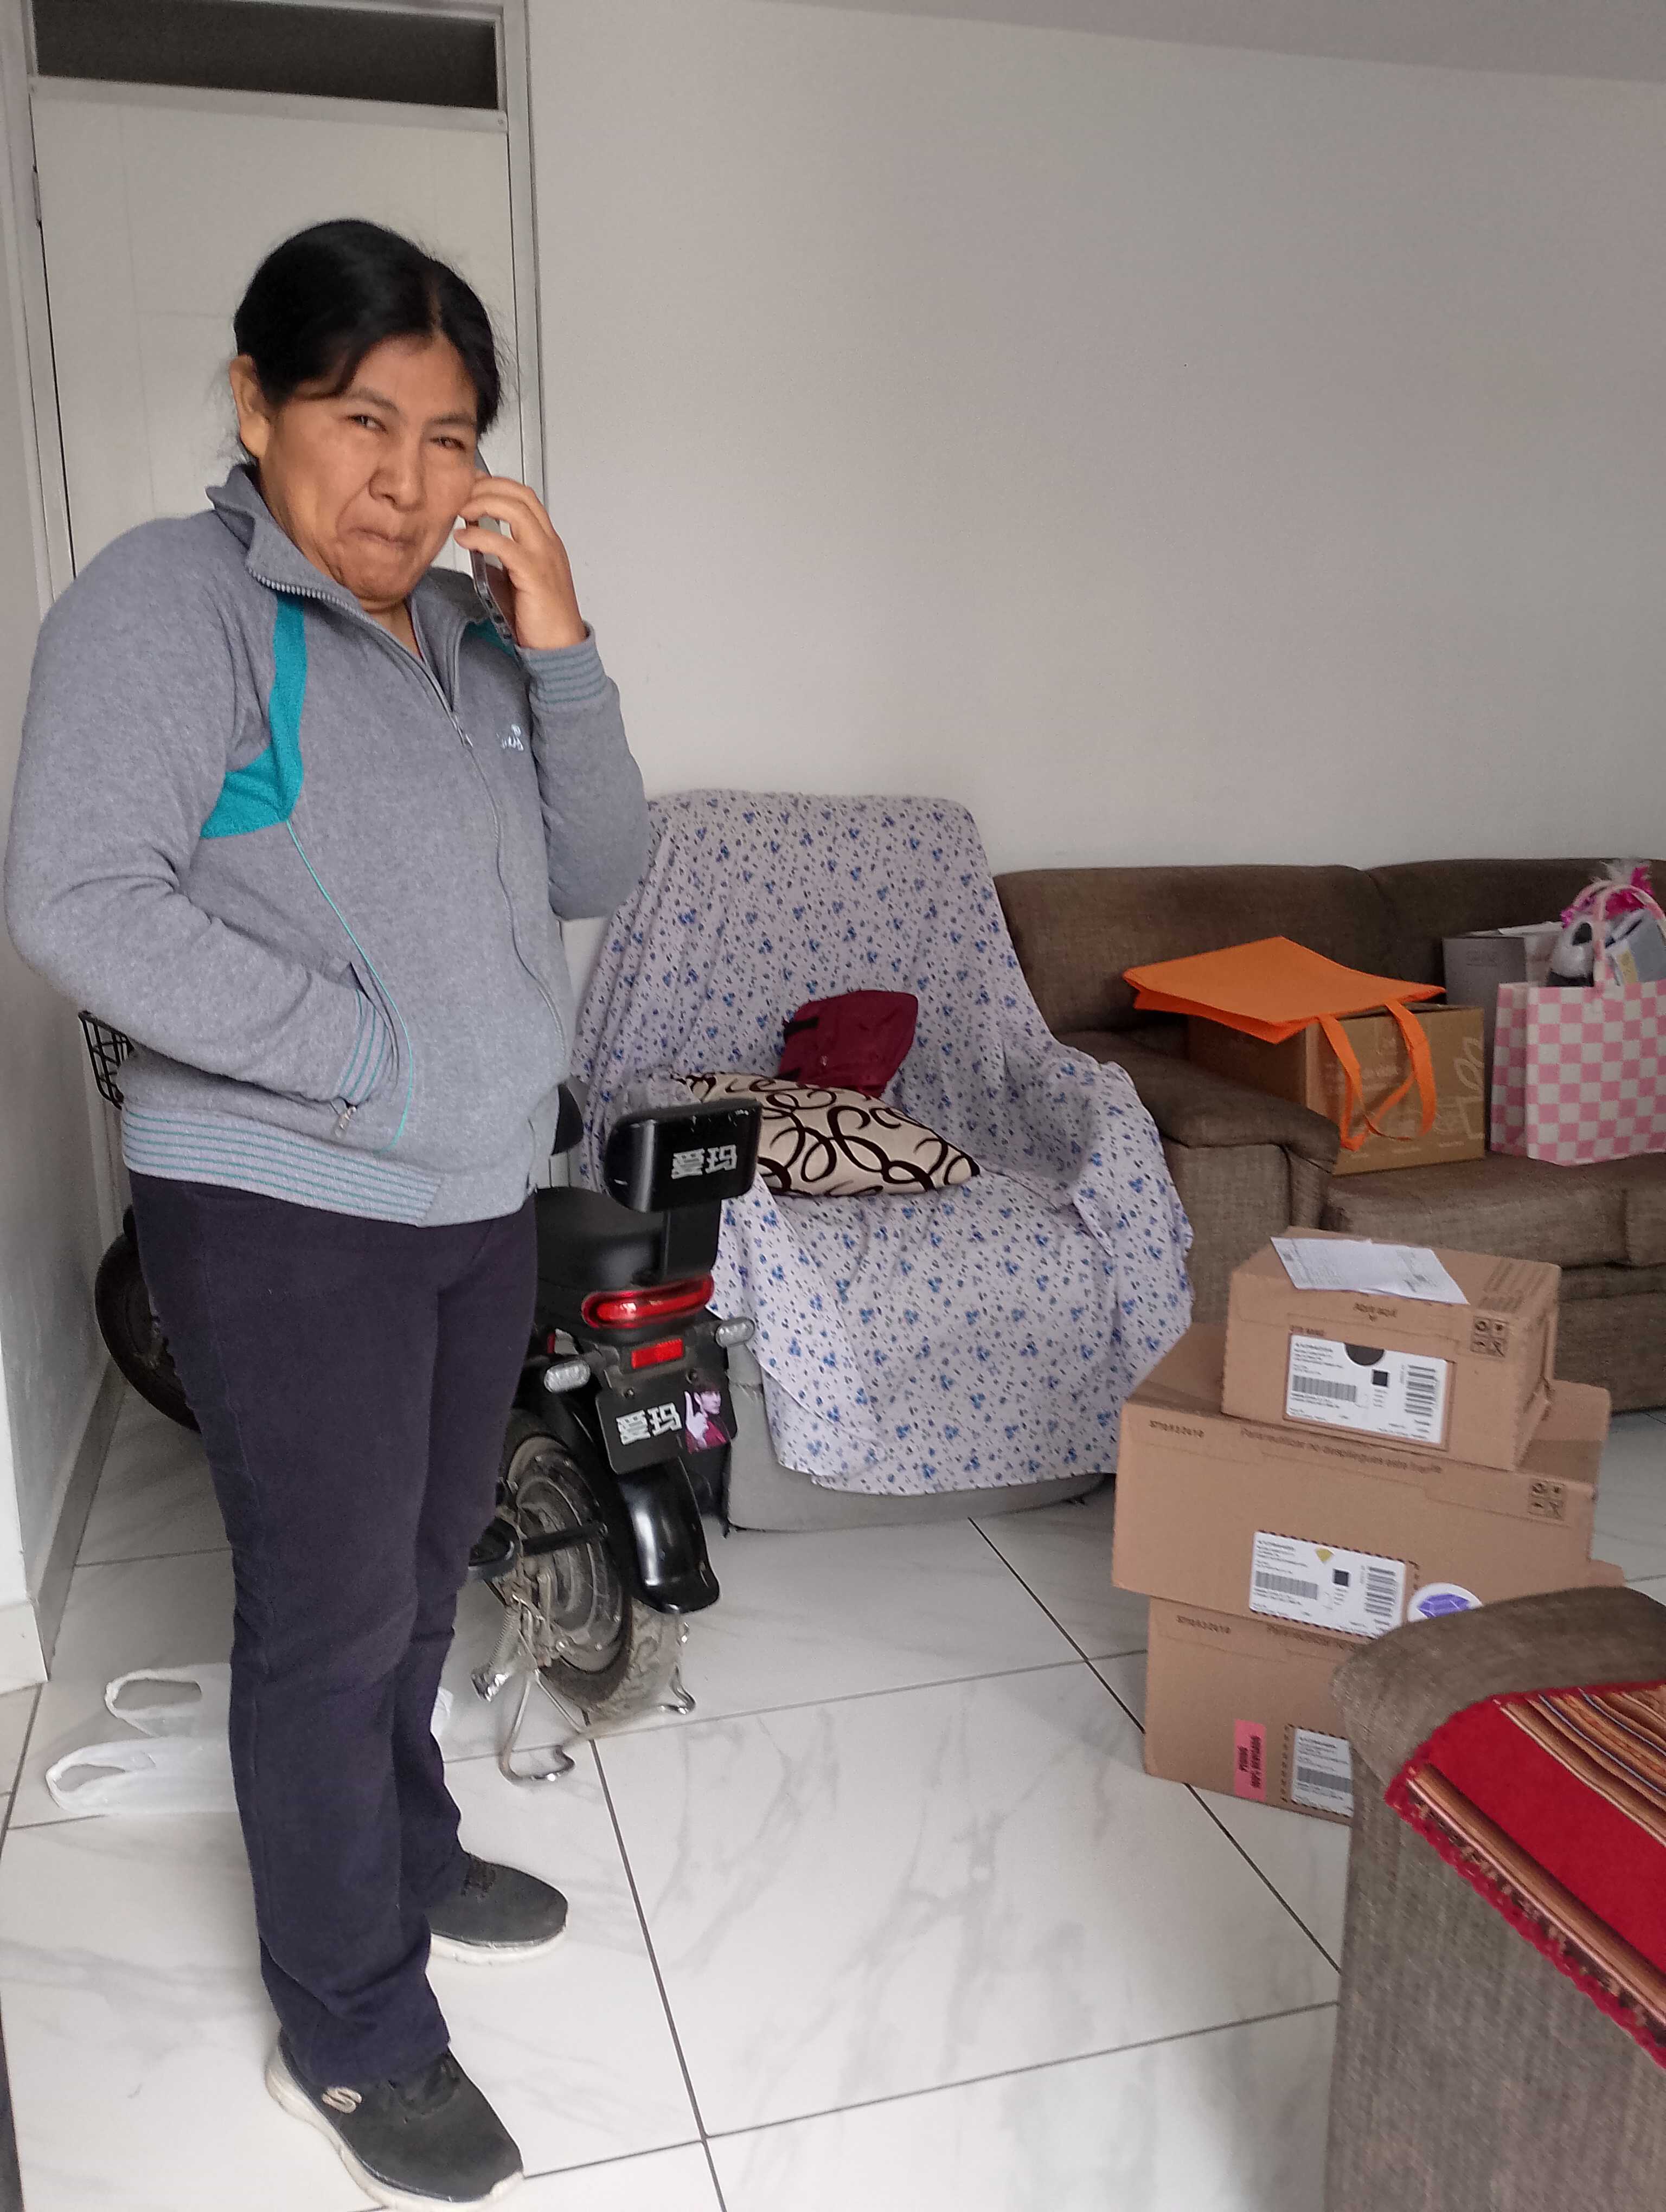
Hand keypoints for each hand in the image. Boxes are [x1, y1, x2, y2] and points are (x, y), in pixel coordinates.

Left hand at [454, 477, 586, 651]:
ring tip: (461, 509)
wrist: (559, 648)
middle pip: (521, 495)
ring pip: (516, 510)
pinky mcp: (534, 574)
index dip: (497, 484)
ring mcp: (544, 557)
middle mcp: (548, 543)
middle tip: (462, 492)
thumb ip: (502, 557)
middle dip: (488, 486)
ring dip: (484, 502)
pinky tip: (463, 538)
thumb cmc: (541, 619)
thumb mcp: (519, 578)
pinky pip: (505, 545)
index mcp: (546, 542)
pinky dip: (480, 536)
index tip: (472, 485)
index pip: (525, 497)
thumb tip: (476, 541)